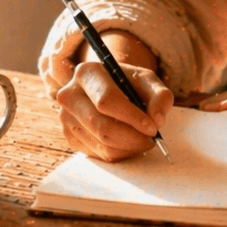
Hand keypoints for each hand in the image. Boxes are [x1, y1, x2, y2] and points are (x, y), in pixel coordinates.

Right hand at [54, 58, 173, 161]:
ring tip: (143, 139)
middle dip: (132, 137)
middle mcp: (69, 95)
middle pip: (102, 126)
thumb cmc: (128, 83)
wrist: (108, 88)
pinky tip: (128, 141)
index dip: (132, 117)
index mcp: (86, 73)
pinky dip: (120, 152)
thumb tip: (157, 120)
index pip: (107, 100)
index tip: (152, 127)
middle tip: (151, 139)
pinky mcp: (70, 136)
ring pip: (102, 143)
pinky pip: (98, 154)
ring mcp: (66, 117)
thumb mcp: (147, 80)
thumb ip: (160, 96)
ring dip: (129, 147)